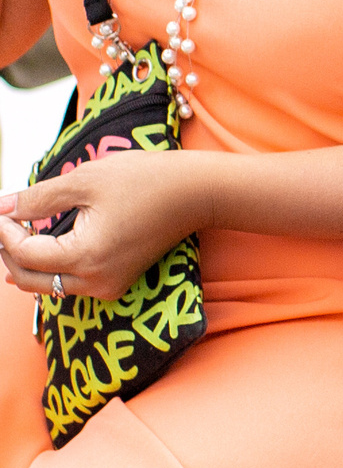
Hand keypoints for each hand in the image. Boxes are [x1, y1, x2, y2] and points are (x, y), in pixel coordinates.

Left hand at [0, 149, 214, 302]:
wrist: (198, 192)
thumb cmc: (148, 181)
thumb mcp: (84, 181)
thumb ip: (37, 198)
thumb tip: (1, 208)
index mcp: (86, 256)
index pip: (24, 254)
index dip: (3, 231)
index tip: (0, 210)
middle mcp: (96, 281)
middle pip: (30, 279)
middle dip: (8, 252)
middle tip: (3, 223)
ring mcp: (109, 285)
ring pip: (48, 286)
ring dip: (27, 263)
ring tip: (16, 233)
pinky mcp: (118, 281)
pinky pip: (70, 284)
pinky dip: (50, 268)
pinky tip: (43, 247)